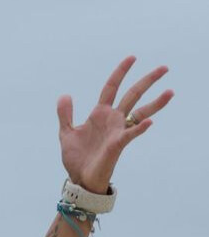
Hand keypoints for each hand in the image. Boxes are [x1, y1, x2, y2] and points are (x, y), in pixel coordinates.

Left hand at [57, 56, 172, 192]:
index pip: (112, 87)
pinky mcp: (118, 144)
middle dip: (147, 81)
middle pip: (132, 95)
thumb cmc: (76, 157)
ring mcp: (117, 131)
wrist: (79, 178)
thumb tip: (65, 95)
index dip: (120, 72)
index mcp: (99, 114)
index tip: (132, 58)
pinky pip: (131, 134)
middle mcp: (112, 120)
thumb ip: (65, 114)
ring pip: (140, 113)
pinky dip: (139, 128)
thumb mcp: (66, 132)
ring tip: (170, 92)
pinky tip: (149, 122)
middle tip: (164, 68)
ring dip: (156, 103)